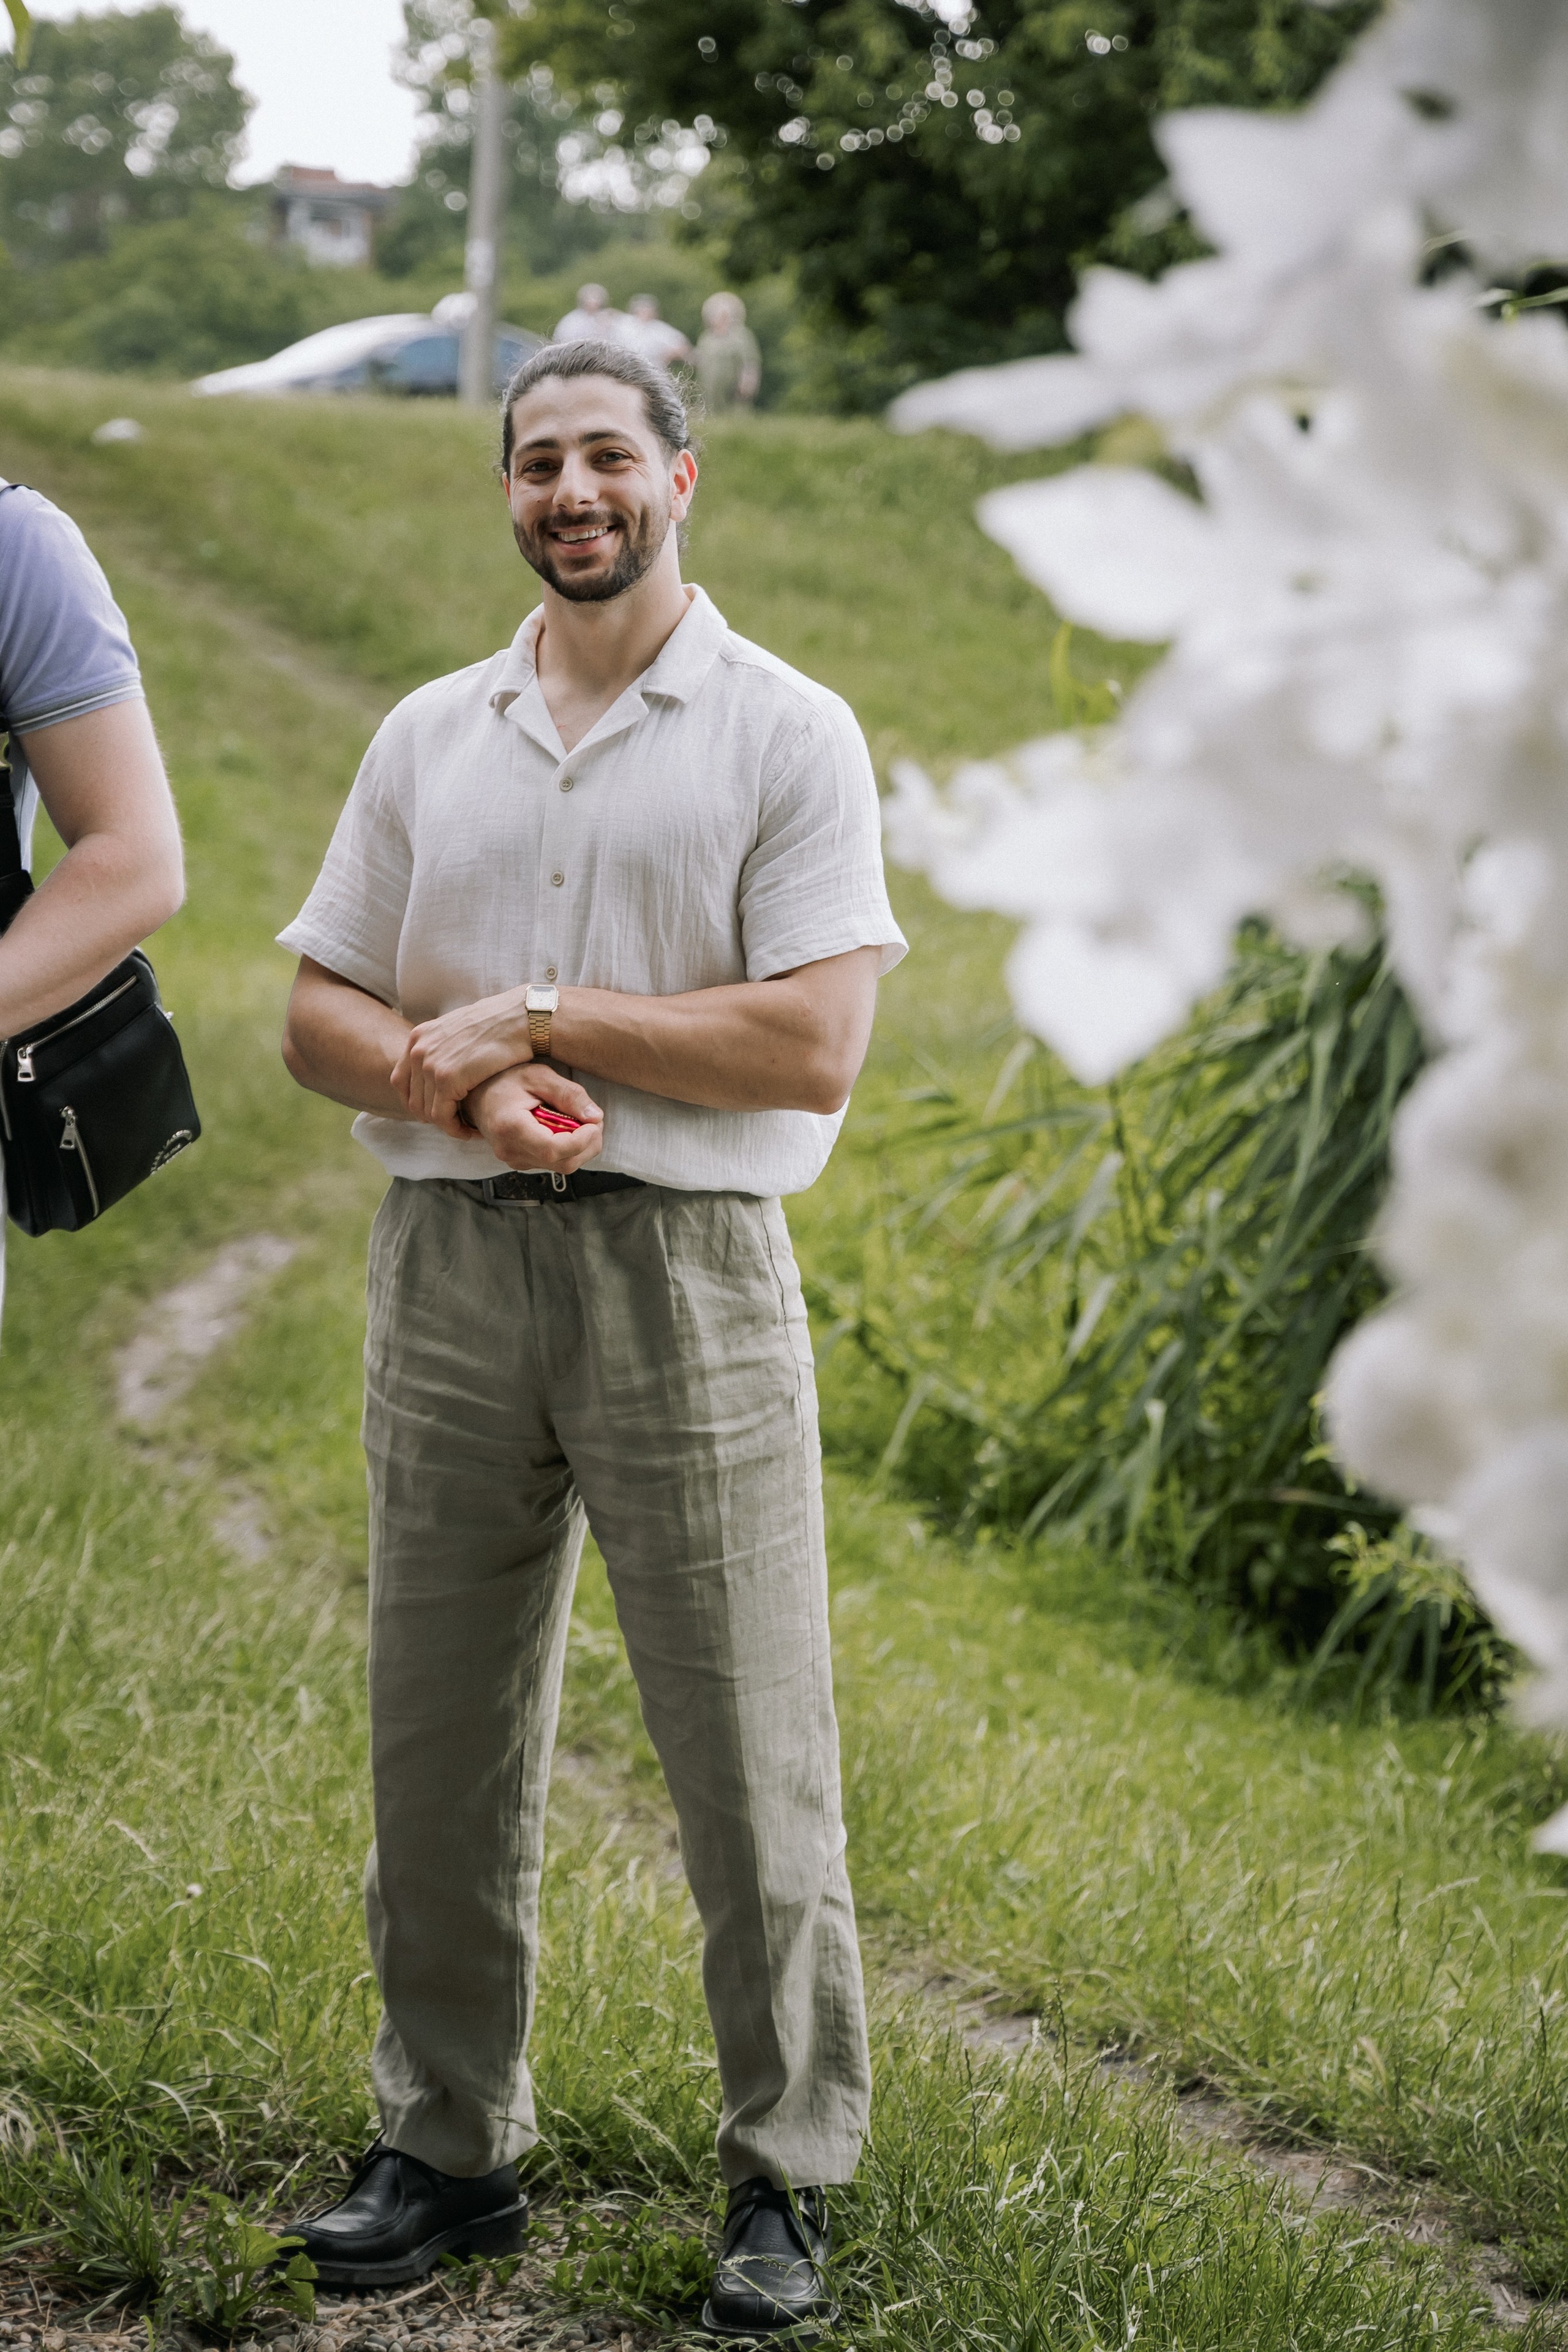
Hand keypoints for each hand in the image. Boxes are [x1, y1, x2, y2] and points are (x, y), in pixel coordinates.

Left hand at [392, 988, 532, 1128]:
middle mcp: (418, 1049)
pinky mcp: (446, 1079)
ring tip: (467, 1128)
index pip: (401, 1081)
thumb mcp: (460, 1032)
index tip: (437, 1113)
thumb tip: (442, 1069)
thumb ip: (444, 1049)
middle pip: (413, 1100)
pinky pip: (442, 1117)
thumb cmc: (501, 1025)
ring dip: (448, 1125)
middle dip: (435, 1117)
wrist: (522, 1018)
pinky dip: (456, 1129)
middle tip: (457, 1124)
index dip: (418, 1102)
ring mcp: (429, 1064)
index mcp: (419, 1037)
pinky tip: (472, 1131)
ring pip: (427, 1112)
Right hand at [463, 1062, 603, 1174]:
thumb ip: (569, 1095)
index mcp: (510, 1127)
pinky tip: (566, 1130)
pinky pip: (552, 1163)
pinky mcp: (520, 1161)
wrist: (478, 1092)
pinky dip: (568, 1149)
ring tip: (582, 1123)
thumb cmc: (505, 1080)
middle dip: (587, 1145)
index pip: (553, 1149)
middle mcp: (510, 1149)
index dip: (581, 1141)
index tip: (594, 1124)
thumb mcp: (539, 1077)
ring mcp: (513, 1159)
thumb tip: (595, 1117)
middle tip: (595, 1122)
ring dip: (580, 1148)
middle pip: (562, 1163)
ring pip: (561, 1166)